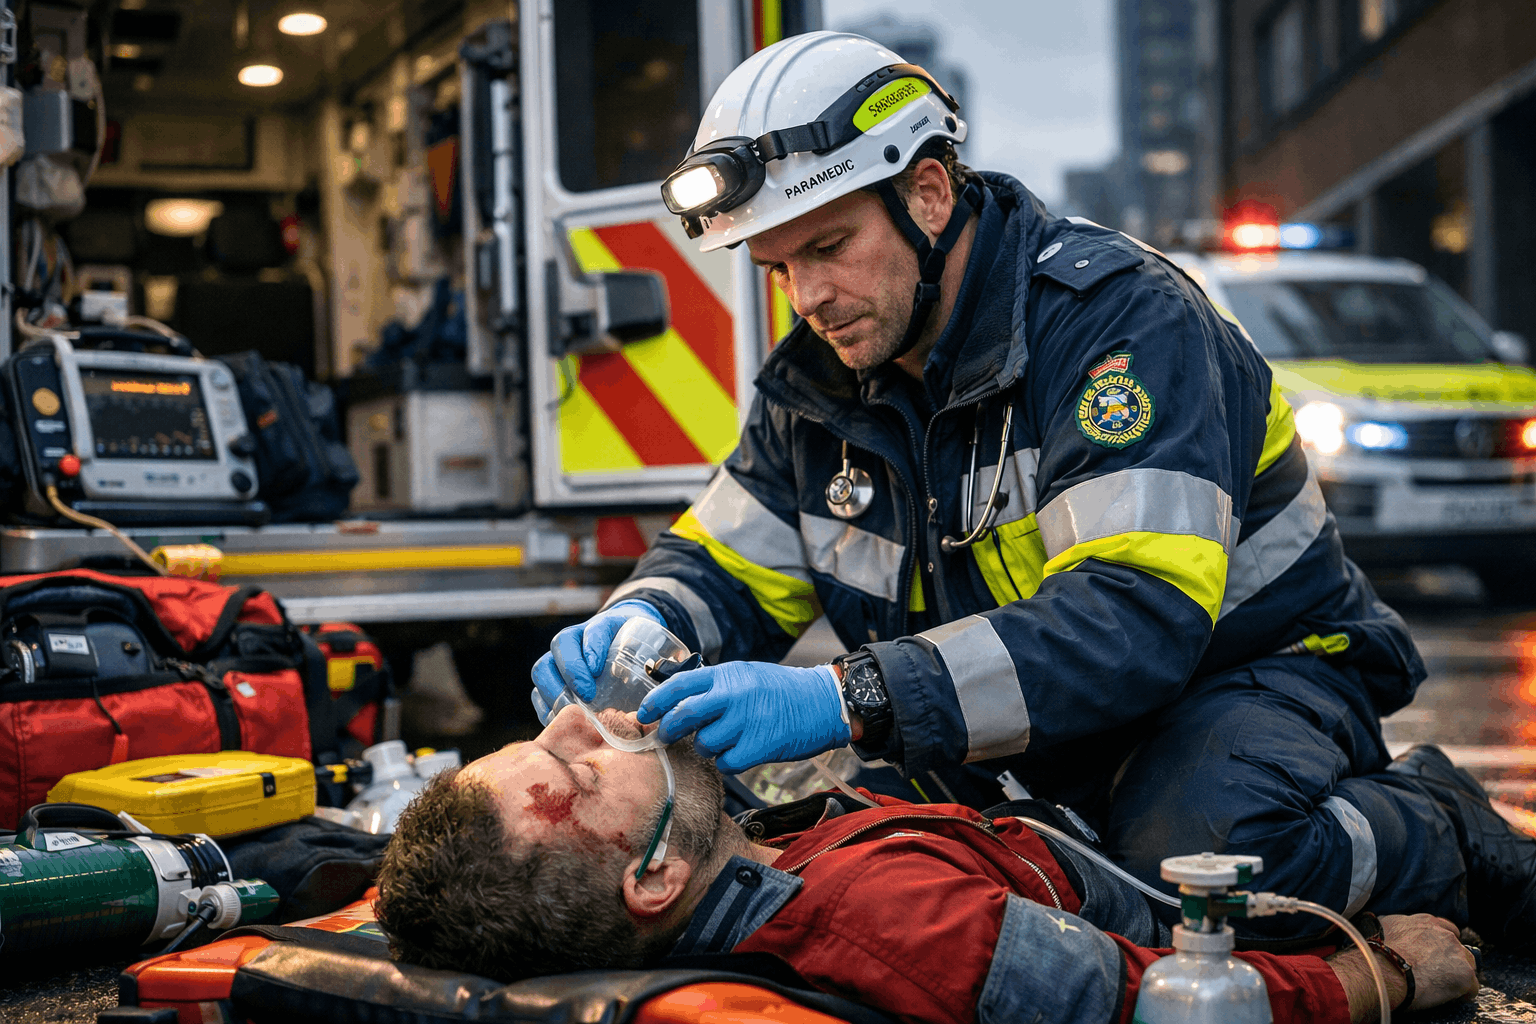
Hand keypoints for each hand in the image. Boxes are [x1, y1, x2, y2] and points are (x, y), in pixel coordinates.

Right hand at [530, 601, 663, 707]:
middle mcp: (575, 641)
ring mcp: (559, 661)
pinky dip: (547, 708)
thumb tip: (674, 681)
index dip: (593, 646)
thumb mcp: (651, 648)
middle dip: (571, 671)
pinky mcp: (553, 684)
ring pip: (544, 670)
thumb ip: (662, 662)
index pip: (594, 630)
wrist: (622, 644)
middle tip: (588, 694)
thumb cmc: (638, 649)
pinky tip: (563, 722)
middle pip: (560, 647)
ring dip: (554, 692)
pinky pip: (539, 694)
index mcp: (602, 627)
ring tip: (573, 712)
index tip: (599, 666)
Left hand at [636, 662, 849, 772]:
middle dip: (669, 730)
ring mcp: (746, 721)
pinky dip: (728, 762)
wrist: (823, 702)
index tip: (644, 714)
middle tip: (665, 737)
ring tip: (724, 741)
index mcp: (727, 674)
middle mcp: (733, 695)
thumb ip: (714, 686)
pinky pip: (726, 762)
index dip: (655, 701)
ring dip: (707, 747)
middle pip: (684, 716)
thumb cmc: (781, 690)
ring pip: (704, 744)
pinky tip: (741, 752)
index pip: (679, 685)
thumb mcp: (745, 675)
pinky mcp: (759, 746)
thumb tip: (677, 700)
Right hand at [1379, 913, 1477, 1011]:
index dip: (1441, 944)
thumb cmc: (1378, 952)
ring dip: (1459, 975)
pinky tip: (1450, 998)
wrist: (1383, 970)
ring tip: (1444, 987)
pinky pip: (1472, 988)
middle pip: (1460, 948)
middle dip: (1452, 959)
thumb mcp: (1385, 926)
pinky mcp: (1464, 974)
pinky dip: (1463, 994)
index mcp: (1426, 922)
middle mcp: (1444, 934)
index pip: (1446, 928)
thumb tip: (1391, 929)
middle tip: (1438, 972)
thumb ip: (1396, 926)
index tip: (1434, 954)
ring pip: (1469, 966)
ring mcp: (1457, 953)